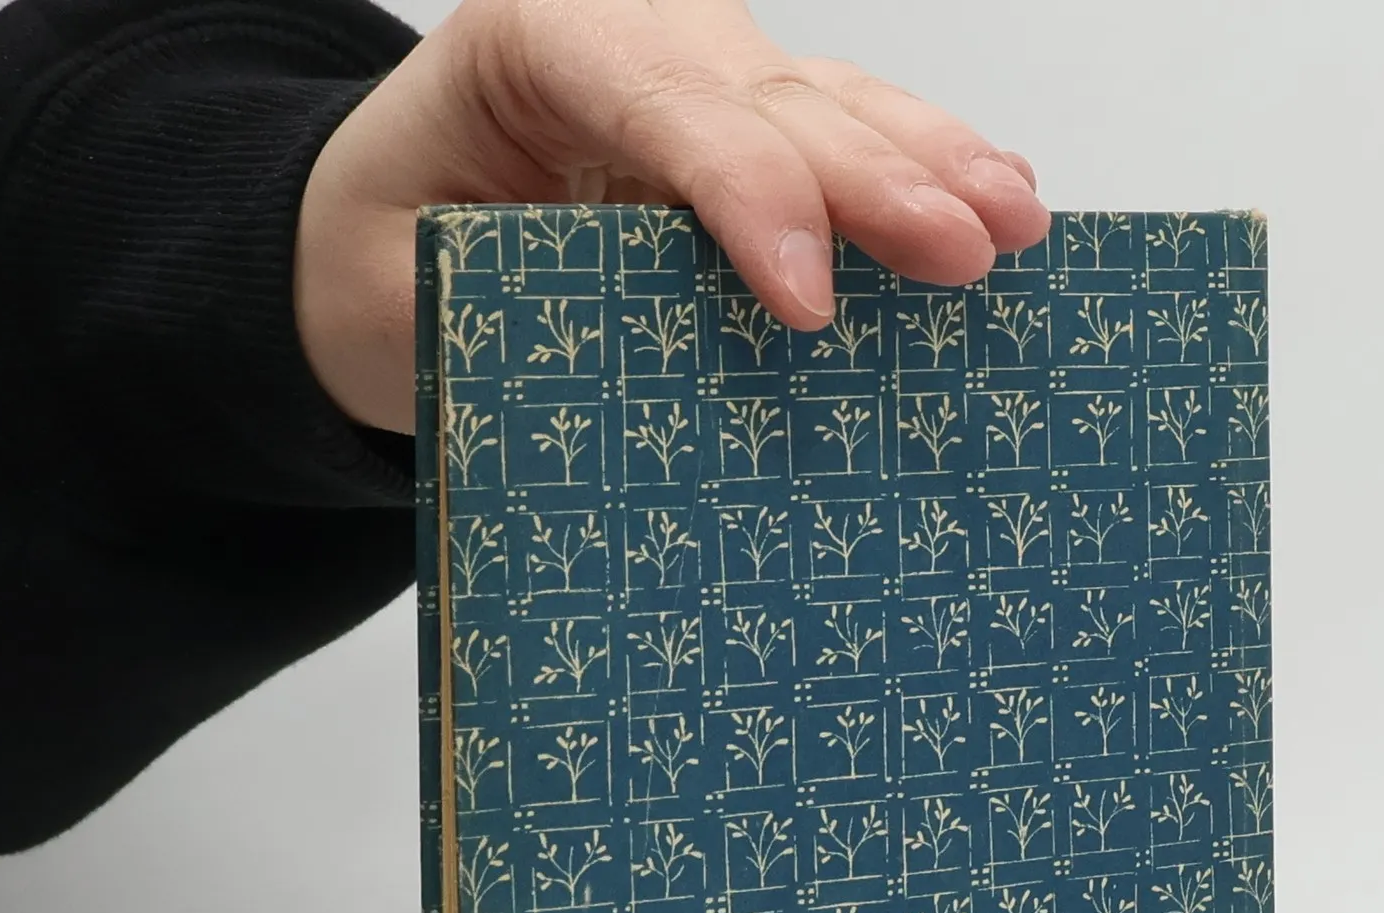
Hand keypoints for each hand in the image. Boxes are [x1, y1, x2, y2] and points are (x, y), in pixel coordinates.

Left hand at [294, 0, 1048, 432]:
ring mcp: (701, 69)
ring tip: (1013, 223)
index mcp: (538, 40)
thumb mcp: (409, 295)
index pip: (663, 102)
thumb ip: (524, 320)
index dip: (750, 195)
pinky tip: (997, 193)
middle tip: (965, 255)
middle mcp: (633, 32)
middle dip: (878, 180)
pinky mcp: (743, 120)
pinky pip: (844, 130)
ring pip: (832, 102)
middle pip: (775, 99)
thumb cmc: (386, 259)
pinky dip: (921, 166)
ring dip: (931, 166)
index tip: (809, 302)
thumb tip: (662, 404)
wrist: (370, 231)